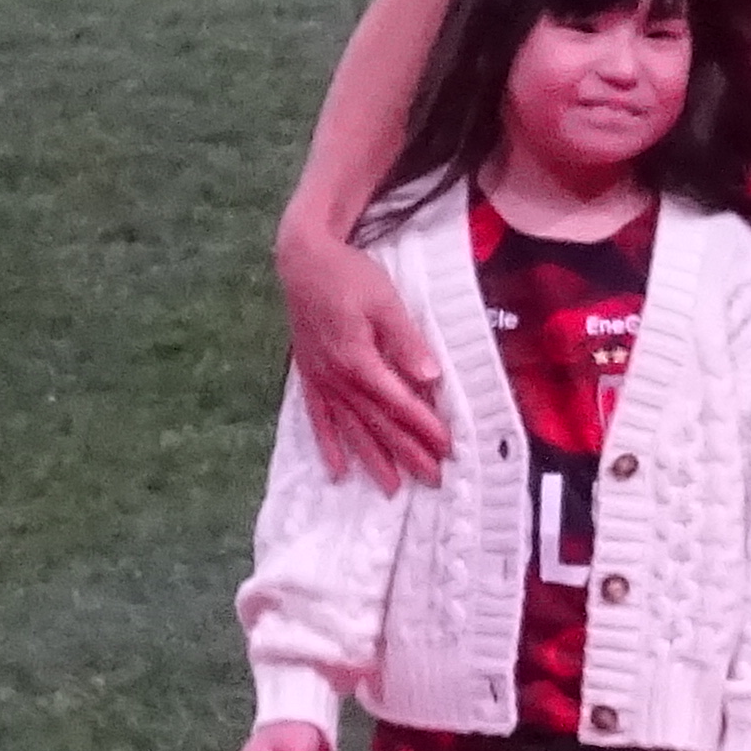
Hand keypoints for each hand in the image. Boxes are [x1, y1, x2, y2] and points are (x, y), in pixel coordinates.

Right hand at [277, 225, 447, 487]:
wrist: (303, 261)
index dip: (424, 426)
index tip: (448, 447)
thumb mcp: (385, 301)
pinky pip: (318, 419)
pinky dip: (328, 445)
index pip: (398, 402)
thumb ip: (405, 341)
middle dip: (406, 453)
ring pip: (350, 429)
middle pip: (377, 423)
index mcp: (359, 360)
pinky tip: (338, 471)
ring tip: (392, 489)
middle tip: (432, 480)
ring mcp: (321, 380)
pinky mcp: (309, 377)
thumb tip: (429, 377)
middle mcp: (338, 378)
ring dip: (372, 459)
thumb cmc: (349, 276)